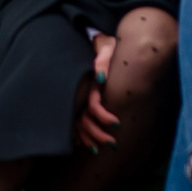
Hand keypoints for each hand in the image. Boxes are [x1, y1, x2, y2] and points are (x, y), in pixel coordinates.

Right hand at [78, 33, 119, 149]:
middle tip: (113, 144)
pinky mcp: (78, 101)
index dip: (103, 116)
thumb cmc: (109, 45)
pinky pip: (73, 123)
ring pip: (77, 124)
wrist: (101, 42)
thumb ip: (103, 61)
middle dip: (97, 134)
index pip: (93, 106)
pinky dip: (78, 135)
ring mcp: (77, 98)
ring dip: (88, 138)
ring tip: (100, 149)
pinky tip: (84, 143)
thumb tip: (101, 79)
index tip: (118, 123)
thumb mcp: (108, 47)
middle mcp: (81, 93)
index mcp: (89, 82)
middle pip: (83, 120)